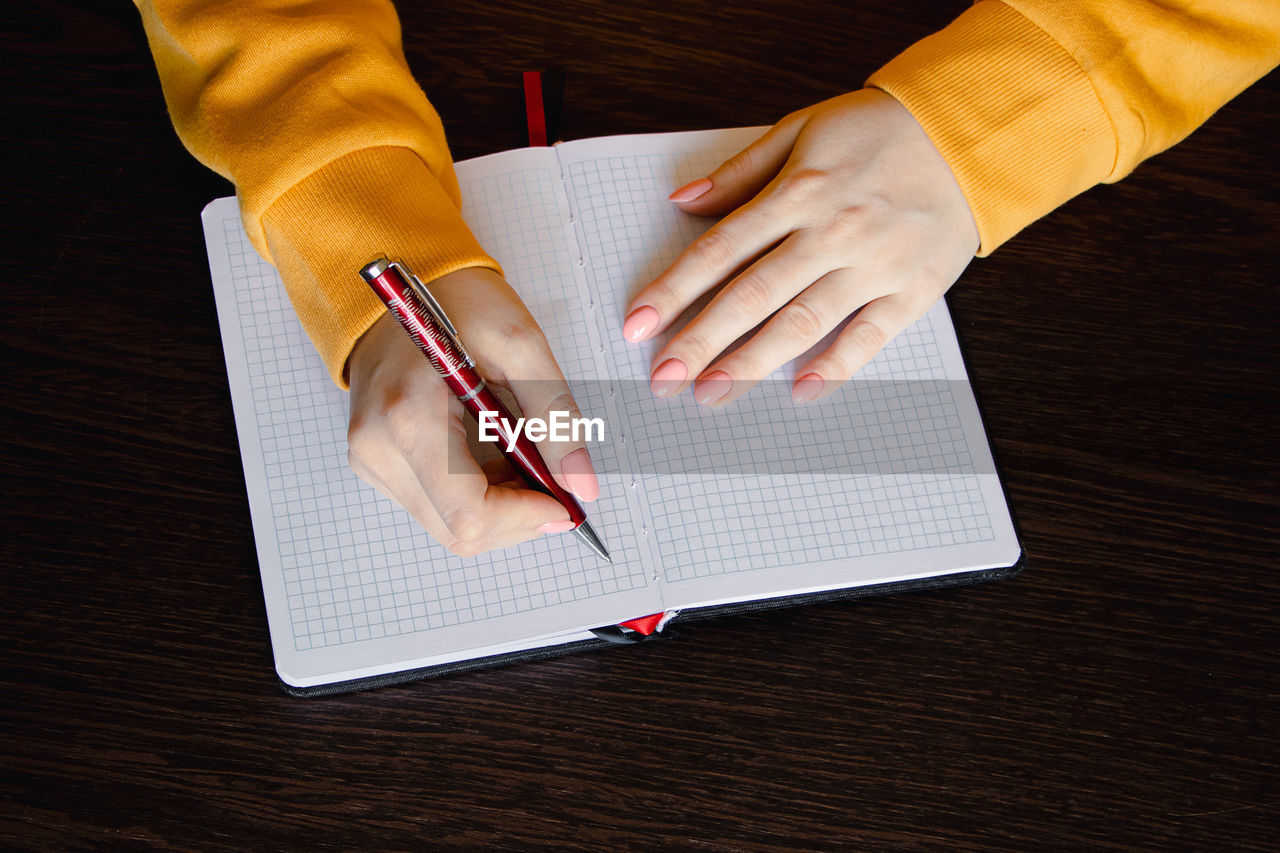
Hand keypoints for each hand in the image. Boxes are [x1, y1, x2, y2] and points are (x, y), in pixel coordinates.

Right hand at [346, 267, 598, 556]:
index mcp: (409, 417)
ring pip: (450, 527)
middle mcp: (378, 449)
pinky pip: (436, 507)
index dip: (526, 518)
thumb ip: (555, 418)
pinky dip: (478, 495)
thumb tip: (581, 483)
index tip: (564, 501)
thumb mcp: (520, 345)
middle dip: (519, 517)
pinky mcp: (375, 463)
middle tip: (555, 479)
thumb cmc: (454, 300)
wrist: (399, 281)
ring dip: (501, 507)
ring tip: (523, 456)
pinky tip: (495, 456)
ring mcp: (371, 460)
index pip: (469, 513)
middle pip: (460, 532)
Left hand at [621, 89, 979, 403]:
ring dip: (752, 363)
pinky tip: (799, 391)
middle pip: (752, 295)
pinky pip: (869, 336)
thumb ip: (740, 171)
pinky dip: (835, 366)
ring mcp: (874, 264)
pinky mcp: (913, 290)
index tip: (639, 324)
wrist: (968, 133)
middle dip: (701, 341)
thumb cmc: (879, 130)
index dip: (674, 289)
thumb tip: (682, 201)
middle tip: (663, 379)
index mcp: (799, 191)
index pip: (720, 249)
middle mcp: (832, 231)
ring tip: (711, 393)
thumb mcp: (801, 128)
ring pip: (802, 322)